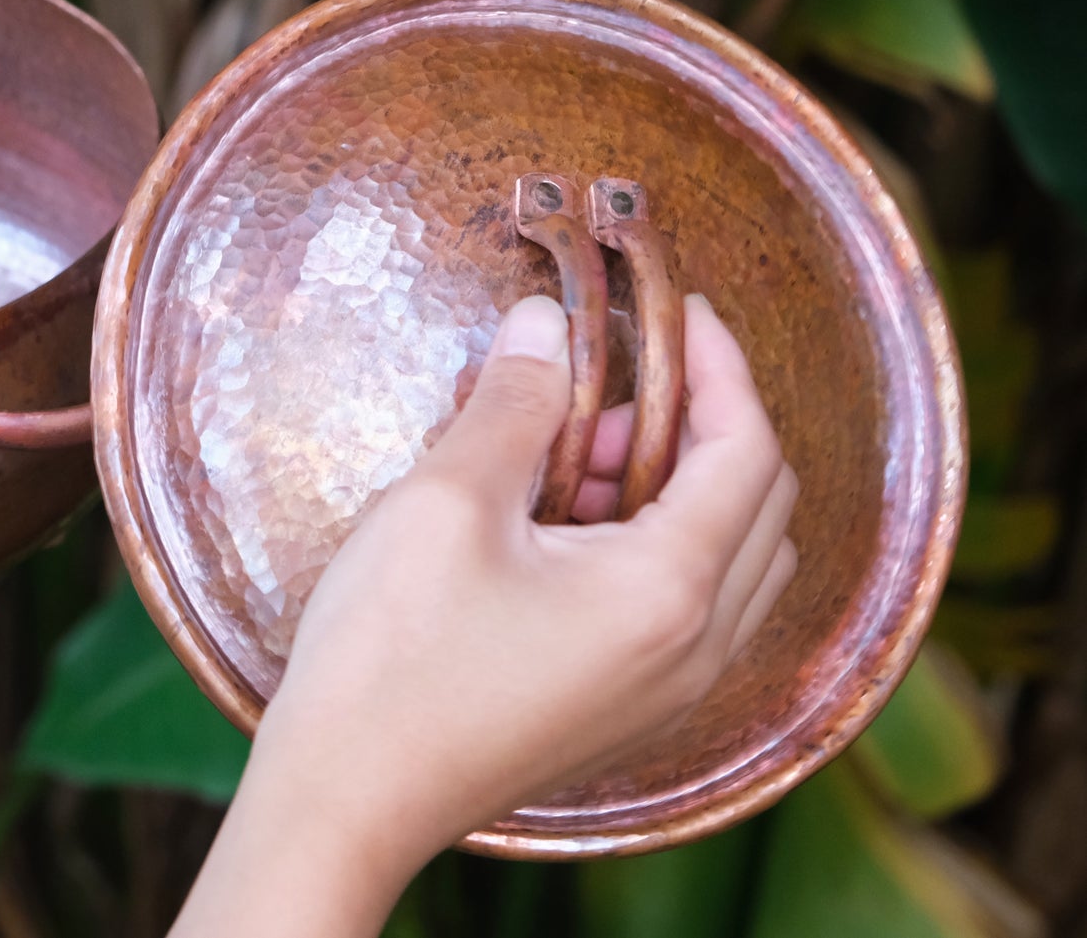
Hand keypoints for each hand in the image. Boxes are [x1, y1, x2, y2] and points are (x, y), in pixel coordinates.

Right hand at [174, 293, 796, 935]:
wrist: (348, 796)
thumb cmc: (392, 659)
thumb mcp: (447, 503)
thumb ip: (513, 405)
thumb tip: (548, 326)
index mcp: (667, 593)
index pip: (749, 452)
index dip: (720, 367)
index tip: (678, 312)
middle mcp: (694, 650)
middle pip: (759, 505)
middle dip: (695, 426)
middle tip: (601, 392)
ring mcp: (666, 689)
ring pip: (729, 559)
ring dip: (674, 487)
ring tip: (569, 461)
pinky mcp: (626, 708)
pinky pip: (687, 606)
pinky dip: (652, 543)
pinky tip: (559, 526)